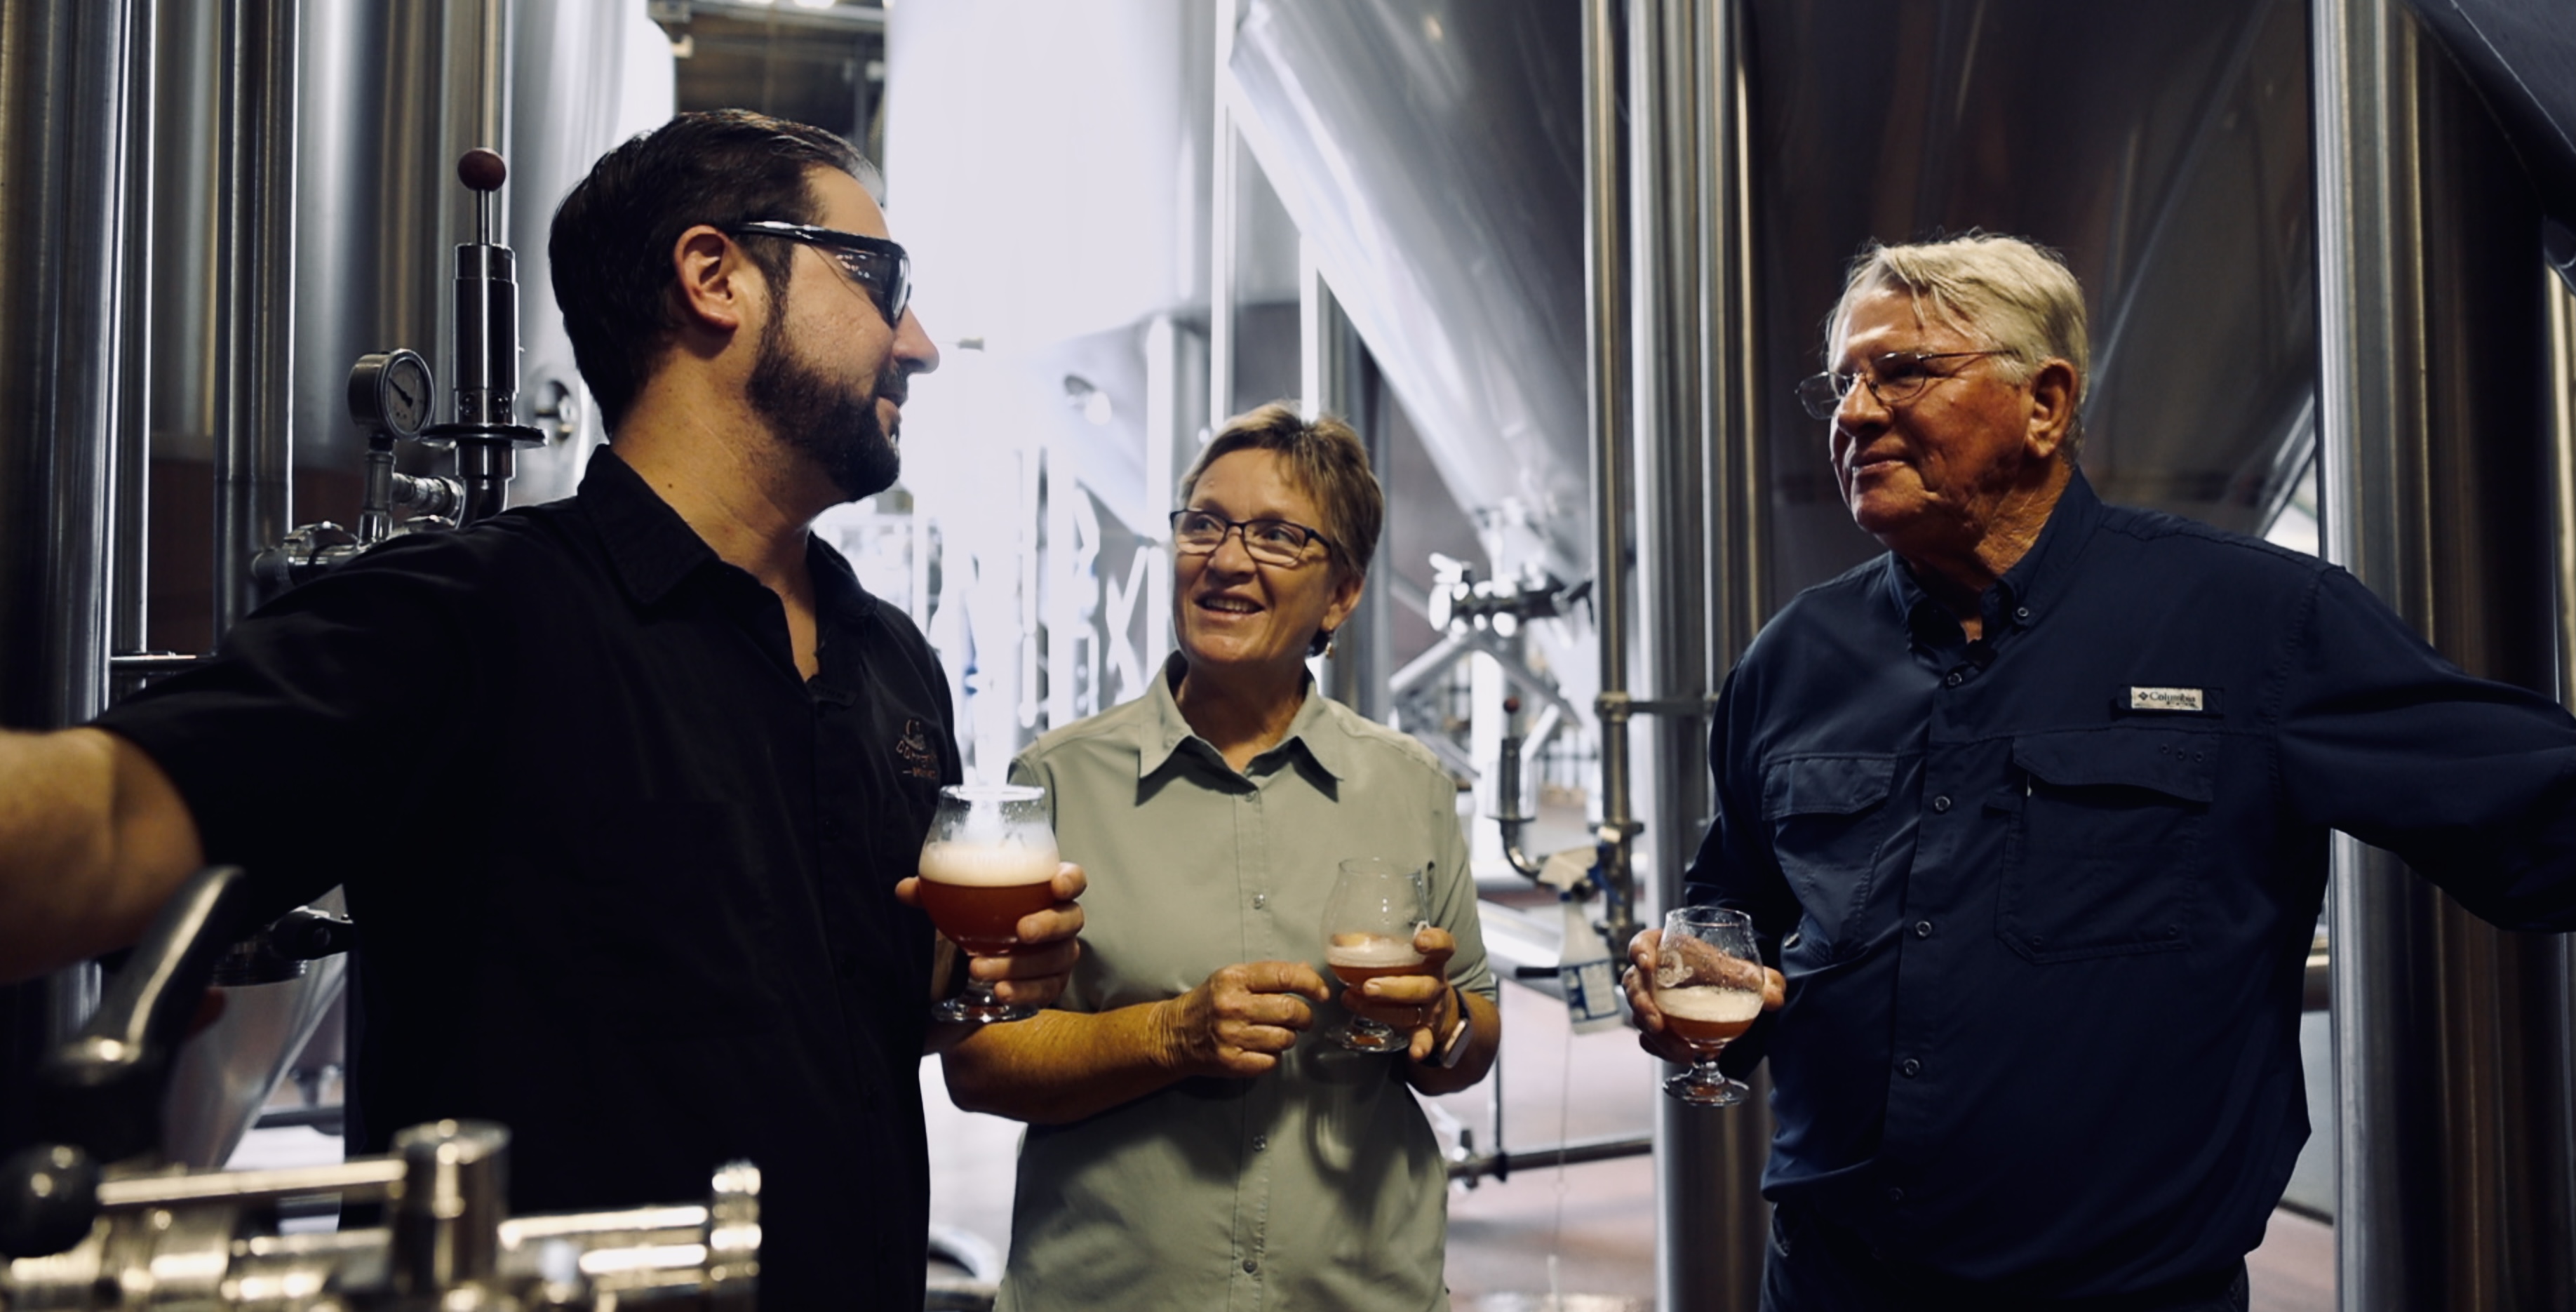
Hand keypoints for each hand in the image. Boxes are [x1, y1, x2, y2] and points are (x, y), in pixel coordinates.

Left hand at [896, 861, 1088, 1008]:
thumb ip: (934, 893)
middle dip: (1049, 925)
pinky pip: (1047, 990)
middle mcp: (1060, 921)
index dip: (1071, 880)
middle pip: (1071, 919)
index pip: (1072, 878)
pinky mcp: (1052, 984)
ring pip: (1057, 959)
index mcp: (1043, 889)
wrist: (970, 963)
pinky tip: (999, 992)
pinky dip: (1024, 991)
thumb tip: (906, 889)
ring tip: (979, 969)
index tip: (1055, 884)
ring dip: (1021, 964)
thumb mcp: (954, 905)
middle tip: (1021, 931)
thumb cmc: (975, 919)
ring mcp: (1060, 954)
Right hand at [1153, 960, 1332, 1077]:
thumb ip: (1270, 975)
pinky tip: (1262, 1048)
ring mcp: (1231, 1035)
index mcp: (1234, 979)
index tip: (1321, 992)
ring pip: (1285, 1038)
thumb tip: (1307, 973)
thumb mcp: (1234, 979)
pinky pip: (1272, 1061)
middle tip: (1302, 1018)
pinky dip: (1273, 1056)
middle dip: (1305, 1016)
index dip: (1311, 984)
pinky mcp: (1232, 1061)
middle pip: (1290, 1010)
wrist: (1174, 1034)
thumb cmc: (1209, 1003)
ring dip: (1289, 1037)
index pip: (1284, 976)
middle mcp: (1232, 1006)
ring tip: (1277, 1033)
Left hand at [1343, 925, 1460, 1061]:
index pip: (1444, 946)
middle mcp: (1435, 984)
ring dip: (1382, 1010)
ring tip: (1355, 1002)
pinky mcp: (1427, 1029)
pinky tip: (1416, 1054)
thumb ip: (1377, 946)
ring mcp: (1432, 1009)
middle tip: (1368, 986)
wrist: (1439, 1008)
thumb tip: (1340, 939)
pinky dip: (1421, 1046)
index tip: (1420, 941)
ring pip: (1411, 1011)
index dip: (1435, 942)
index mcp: (1433, 961)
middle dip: (1393, 987)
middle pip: (1422, 986)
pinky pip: (1425, 1038)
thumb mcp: (1403, 957)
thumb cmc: (1413, 974)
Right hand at [1623, 926, 1784, 1063]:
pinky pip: (1649, 1038)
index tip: (1646, 961)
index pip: (1641, 944)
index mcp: (1664, 948)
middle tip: (1658, 1023)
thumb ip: (1761, 980)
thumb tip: (1776, 996)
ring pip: (1640, 1017)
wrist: (1722, 990)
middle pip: (1634, 986)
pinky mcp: (1654, 1025)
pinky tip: (1683, 1057)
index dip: (1639, 951)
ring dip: (1656, 1036)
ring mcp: (1649, 1000)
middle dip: (1643, 1006)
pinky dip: (1662, 1049)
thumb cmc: (1723, 969)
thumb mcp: (1742, 971)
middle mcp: (1651, 974)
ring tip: (1681, 1051)